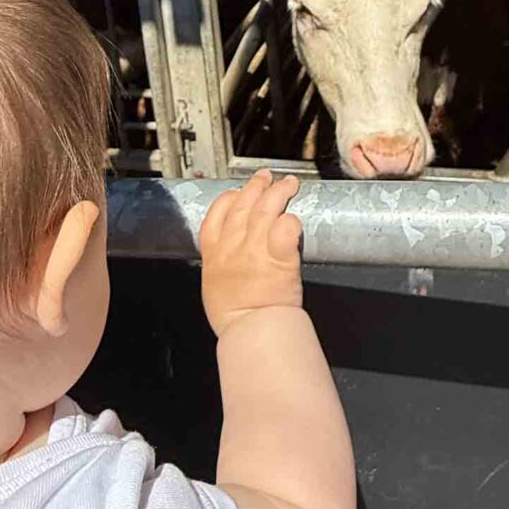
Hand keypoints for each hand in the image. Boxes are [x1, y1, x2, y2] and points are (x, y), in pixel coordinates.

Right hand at [199, 171, 303, 337]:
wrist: (250, 331)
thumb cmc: (234, 317)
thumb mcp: (213, 285)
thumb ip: (221, 265)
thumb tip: (230, 260)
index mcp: (214, 252)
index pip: (217, 213)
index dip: (228, 197)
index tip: (238, 192)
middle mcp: (233, 245)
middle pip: (244, 204)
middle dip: (256, 187)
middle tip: (266, 177)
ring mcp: (256, 249)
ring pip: (266, 209)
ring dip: (278, 192)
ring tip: (288, 183)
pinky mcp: (280, 257)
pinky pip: (286, 228)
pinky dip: (291, 220)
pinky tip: (295, 216)